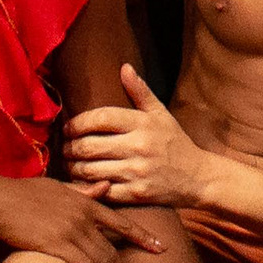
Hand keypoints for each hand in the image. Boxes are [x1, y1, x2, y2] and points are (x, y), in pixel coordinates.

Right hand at [0, 175, 162, 262]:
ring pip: (103, 259)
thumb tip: (104, 187)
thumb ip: (82, 191)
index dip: (142, 236)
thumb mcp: (57, 188)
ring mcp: (71, 230)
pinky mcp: (57, 243)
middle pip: (114, 247)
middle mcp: (83, 216)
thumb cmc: (23, 194)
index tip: (160, 247)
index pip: (121, 220)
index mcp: (85, 202)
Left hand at [64, 63, 222, 209]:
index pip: (100, 118)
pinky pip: (102, 190)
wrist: (198, 177)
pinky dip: (87, 187)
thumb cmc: (175, 142)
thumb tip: (124, 67)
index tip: (68, 128)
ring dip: (73, 168)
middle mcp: (139, 146)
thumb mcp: (161, 114)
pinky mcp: (136, 194)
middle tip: (64, 149)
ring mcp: (137, 172)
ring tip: (69, 164)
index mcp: (142, 123)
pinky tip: (82, 182)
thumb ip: (140, 92)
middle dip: (70, 148)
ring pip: (90, 170)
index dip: (77, 123)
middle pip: (89, 146)